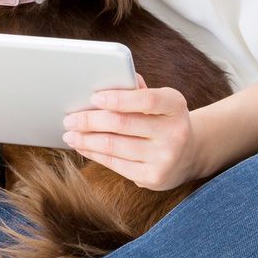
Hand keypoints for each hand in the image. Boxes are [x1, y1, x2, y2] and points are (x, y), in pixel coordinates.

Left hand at [61, 71, 201, 191]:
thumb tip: (104, 79)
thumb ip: (136, 90)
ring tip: (69, 134)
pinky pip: (115, 164)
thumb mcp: (159, 101)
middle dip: (89, 120)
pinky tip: (82, 146)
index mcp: (175, 105)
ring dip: (85, 139)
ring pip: (114, 146)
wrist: (188, 154)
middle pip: (122, 124)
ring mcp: (165, 158)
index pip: (146, 99)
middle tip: (69, 118)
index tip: (93, 97)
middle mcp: (175, 132)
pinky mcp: (153, 178)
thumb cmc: (163, 119)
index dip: (118, 98)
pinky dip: (94, 154)